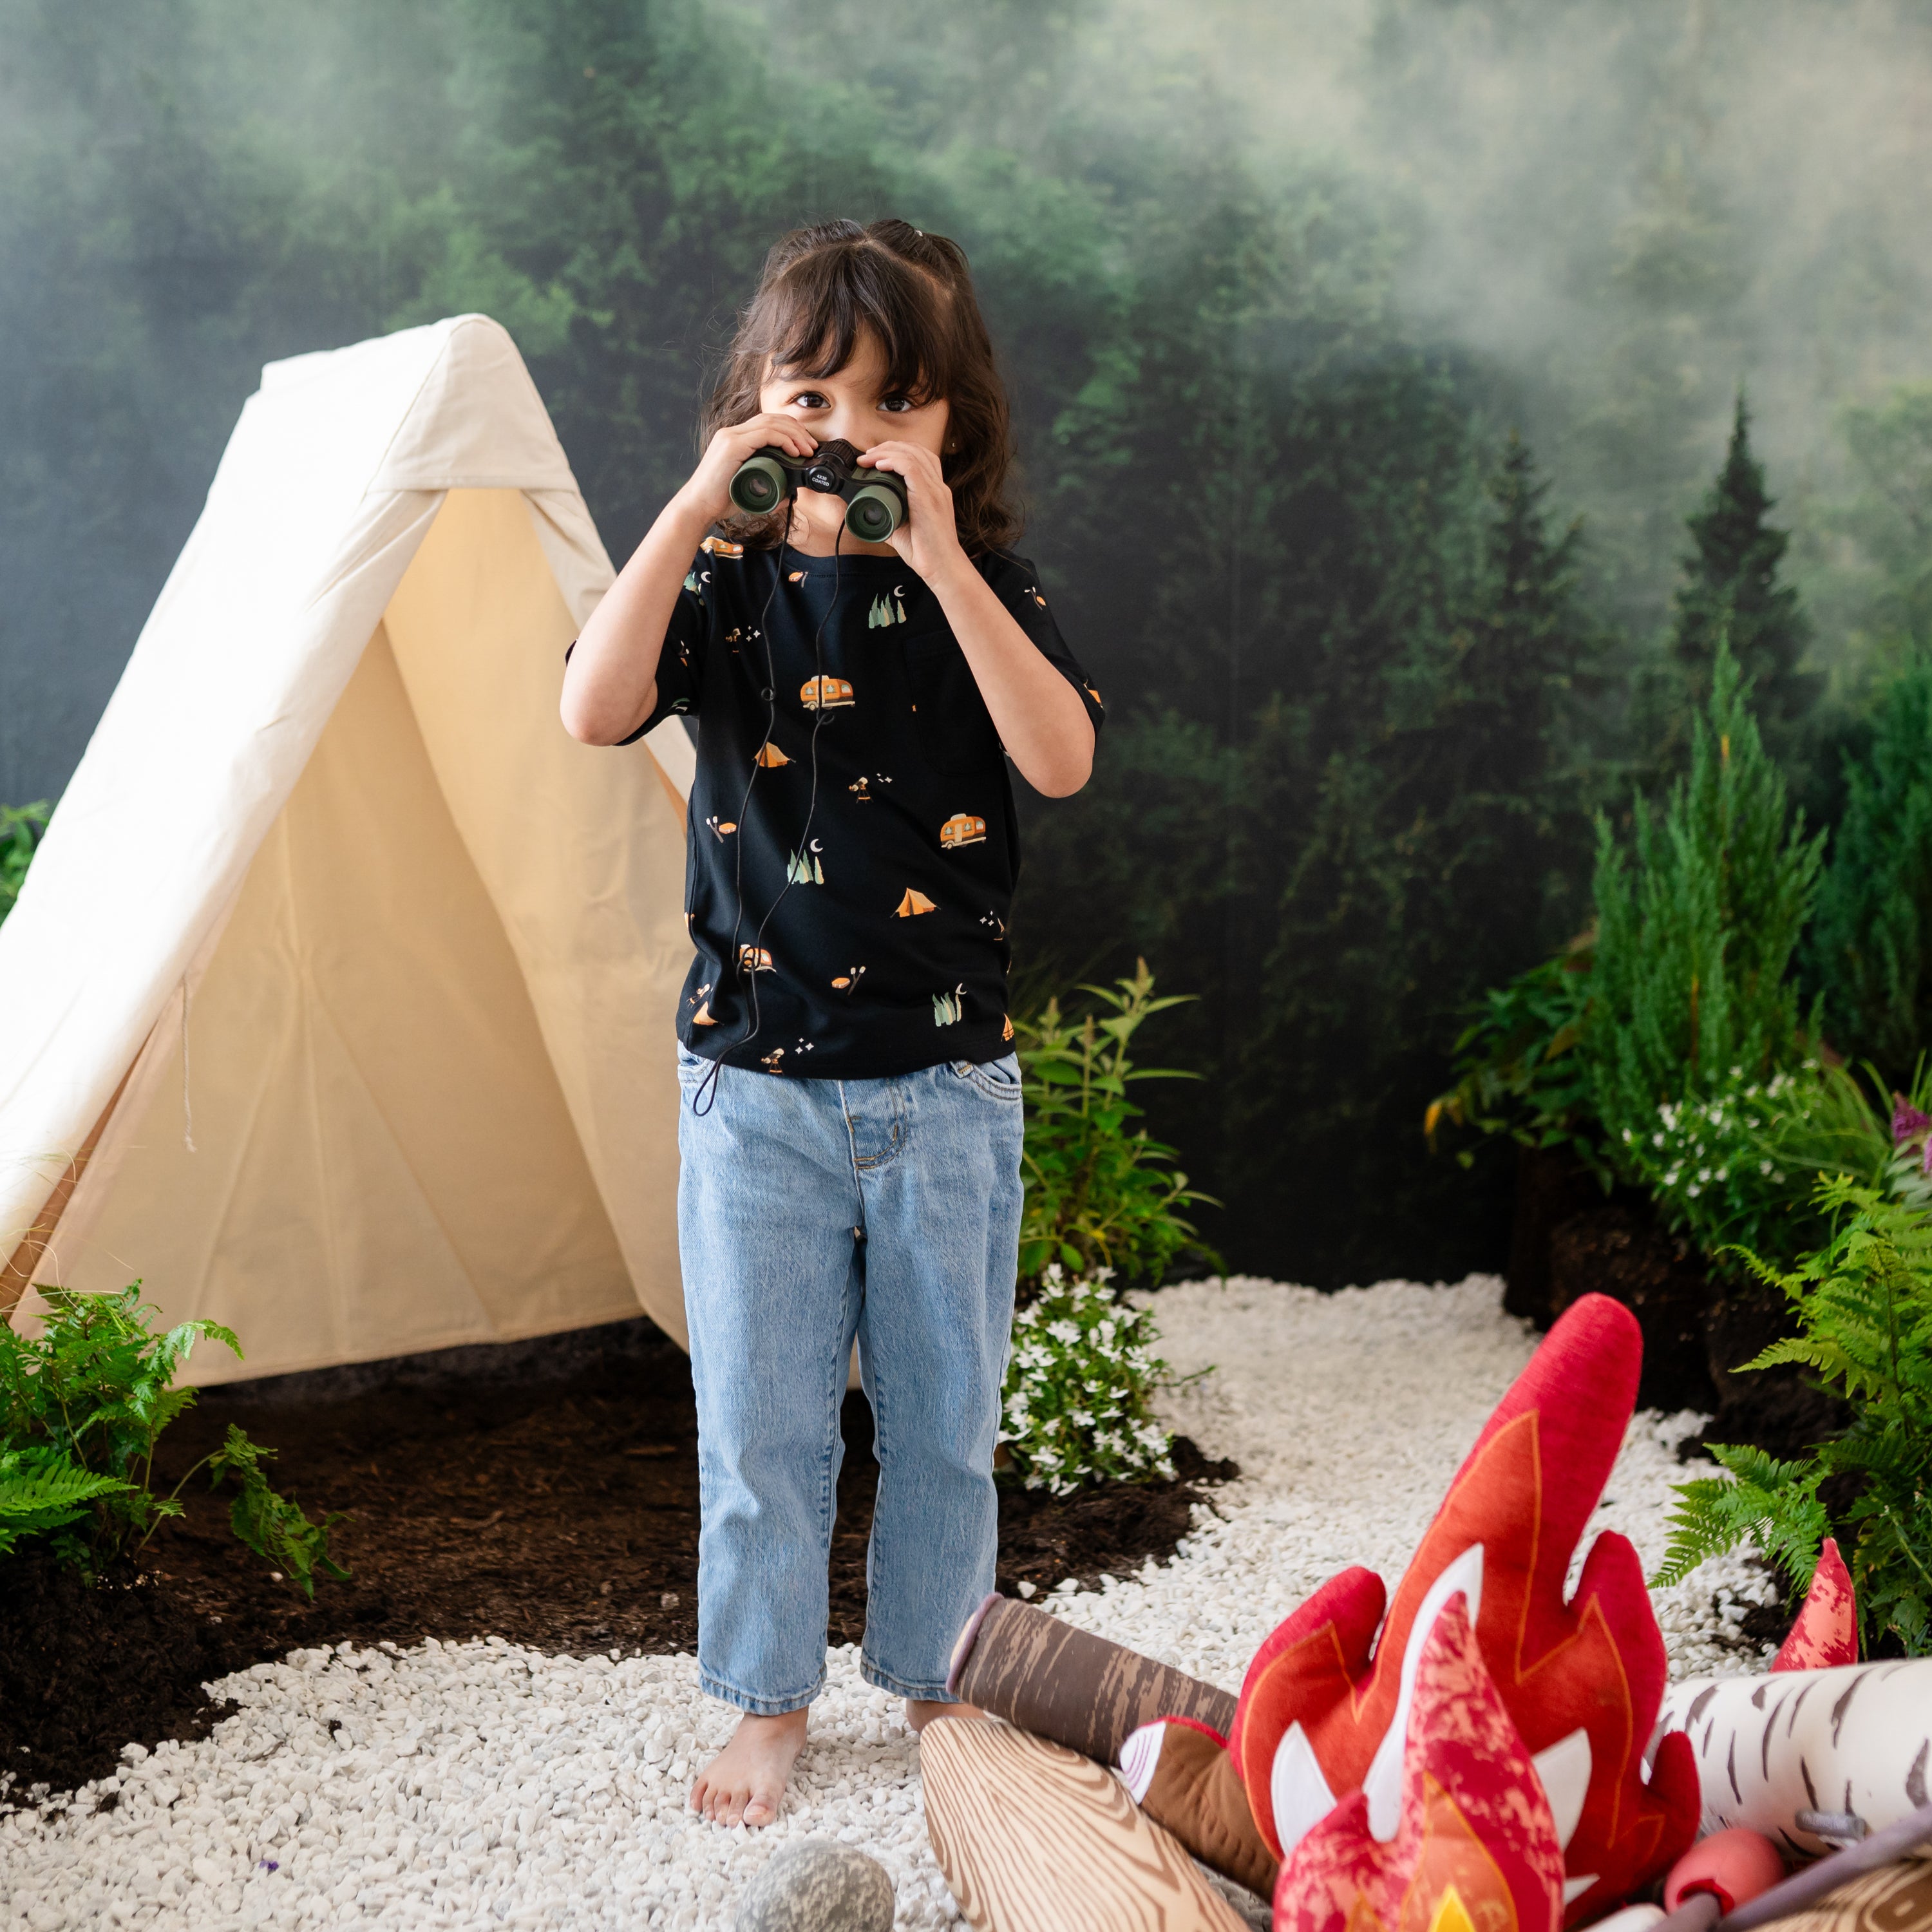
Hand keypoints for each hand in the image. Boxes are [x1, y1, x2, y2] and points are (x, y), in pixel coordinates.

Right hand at [676, 412, 818, 525]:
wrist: (697, 507)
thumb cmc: (719, 501)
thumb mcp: (748, 489)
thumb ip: (766, 487)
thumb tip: (789, 493)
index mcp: (735, 439)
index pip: (767, 423)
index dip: (790, 430)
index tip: (805, 446)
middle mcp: (732, 433)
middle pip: (771, 419)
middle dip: (796, 430)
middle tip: (812, 446)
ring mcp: (730, 437)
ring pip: (770, 423)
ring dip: (794, 435)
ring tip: (807, 450)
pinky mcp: (732, 446)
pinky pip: (764, 434)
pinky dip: (783, 440)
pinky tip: (794, 451)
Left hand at [858, 441, 965, 579]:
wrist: (942, 567)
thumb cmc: (926, 551)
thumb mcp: (903, 527)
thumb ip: (889, 515)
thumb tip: (867, 510)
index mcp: (935, 491)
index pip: (921, 456)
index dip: (897, 450)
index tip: (875, 458)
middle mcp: (938, 487)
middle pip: (915, 450)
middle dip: (888, 447)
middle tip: (867, 455)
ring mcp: (935, 491)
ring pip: (912, 455)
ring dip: (886, 452)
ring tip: (868, 458)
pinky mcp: (929, 498)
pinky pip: (911, 469)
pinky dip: (893, 462)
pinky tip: (879, 465)